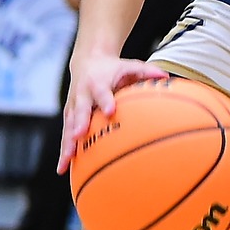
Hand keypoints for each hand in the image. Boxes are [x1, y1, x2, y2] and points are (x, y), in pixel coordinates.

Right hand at [56, 54, 169, 173]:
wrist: (87, 61)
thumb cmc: (113, 68)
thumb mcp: (129, 65)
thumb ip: (146, 72)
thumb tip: (166, 76)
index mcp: (98, 82)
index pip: (102, 92)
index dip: (105, 101)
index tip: (110, 111)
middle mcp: (82, 95)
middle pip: (80, 110)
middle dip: (79, 123)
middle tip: (80, 136)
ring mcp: (73, 106)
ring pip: (69, 126)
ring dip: (67, 143)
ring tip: (67, 161)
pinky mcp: (69, 116)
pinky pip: (66, 135)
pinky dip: (64, 150)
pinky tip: (63, 168)